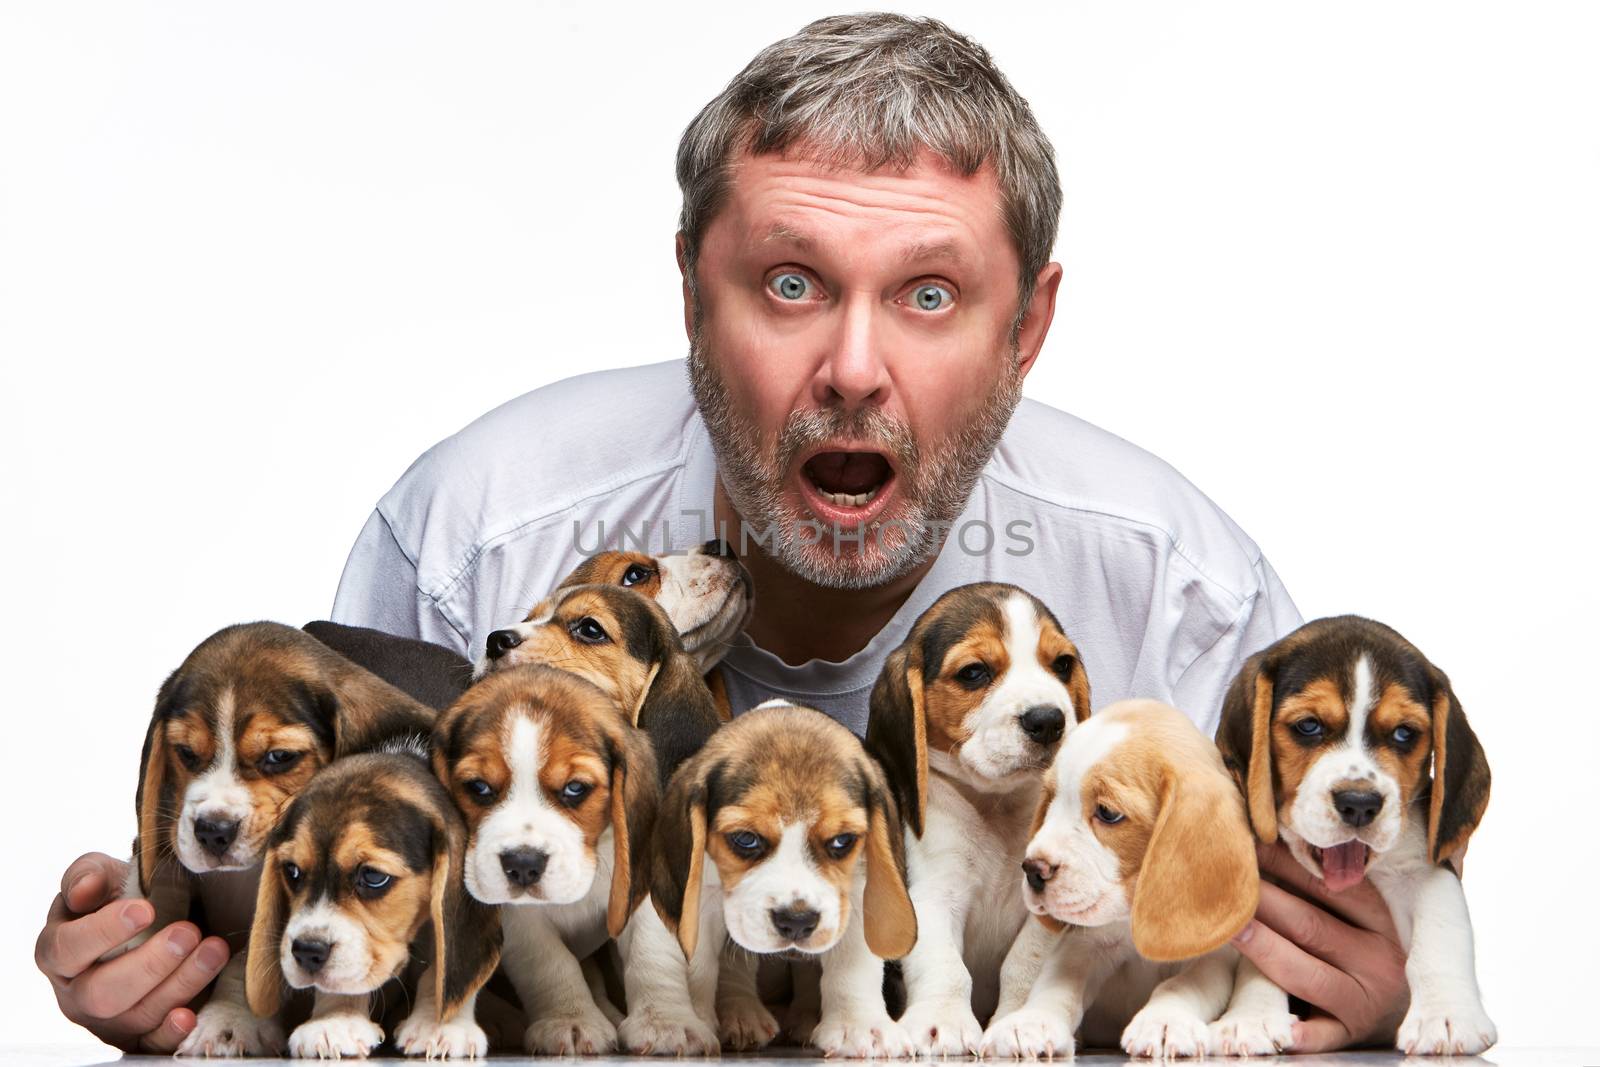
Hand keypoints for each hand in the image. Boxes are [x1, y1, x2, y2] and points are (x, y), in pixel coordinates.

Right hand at [34, 852, 231, 1051]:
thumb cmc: (119, 898)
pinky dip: (171, 1033)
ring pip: (136, 1015)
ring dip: (180, 984)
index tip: (144, 910)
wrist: (152, 922)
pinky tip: (191, 1014)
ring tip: (214, 950)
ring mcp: (106, 1020)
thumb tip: (85, 890)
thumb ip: (87, 874)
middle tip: (187, 932)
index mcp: (57, 952)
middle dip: (149, 963)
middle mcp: (76, 993)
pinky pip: (151, 1045)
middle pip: (103, 992)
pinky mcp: (137, 1036)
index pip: (67, 948)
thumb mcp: (101, 876)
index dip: (103, 931)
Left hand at [1229, 841, 1408, 1051]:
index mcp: (1380, 924)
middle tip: (1224, 881)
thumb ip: (1315, 891)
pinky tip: (1275, 1026)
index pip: (1330, 888)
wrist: (1395, 1010)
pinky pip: (1317, 1036)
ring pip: (1306, 974)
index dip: (1287, 864)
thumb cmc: (1355, 951)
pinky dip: (1298, 1033)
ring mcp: (1362, 1003)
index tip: (1248, 845)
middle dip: (1263, 901)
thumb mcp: (1351, 919)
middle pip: (1311, 926)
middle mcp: (1377, 963)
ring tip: (1228, 927)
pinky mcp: (1344, 1036)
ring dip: (1263, 948)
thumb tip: (1260, 845)